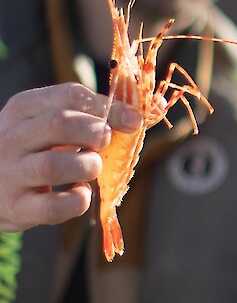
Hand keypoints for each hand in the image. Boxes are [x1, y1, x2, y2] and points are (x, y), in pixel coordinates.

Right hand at [0, 83, 141, 231]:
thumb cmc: (36, 149)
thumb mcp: (53, 123)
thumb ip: (97, 114)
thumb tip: (155, 104)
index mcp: (24, 108)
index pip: (69, 95)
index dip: (109, 107)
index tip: (134, 120)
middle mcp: (11, 137)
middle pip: (60, 125)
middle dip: (95, 133)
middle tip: (107, 142)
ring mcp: (10, 173)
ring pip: (54, 165)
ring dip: (88, 167)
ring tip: (91, 168)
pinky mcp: (15, 207)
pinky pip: (54, 206)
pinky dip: (78, 201)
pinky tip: (80, 193)